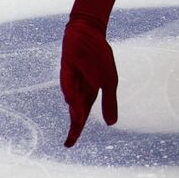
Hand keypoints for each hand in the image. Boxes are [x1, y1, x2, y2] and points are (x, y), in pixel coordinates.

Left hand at [60, 18, 118, 146]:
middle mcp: (78, 89)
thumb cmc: (99, 56)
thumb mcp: (109, 81)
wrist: (89, 32)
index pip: (81, 115)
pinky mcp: (67, 66)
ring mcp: (71, 78)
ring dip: (75, 109)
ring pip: (73, 98)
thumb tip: (111, 124)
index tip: (69, 144)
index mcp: (89, 94)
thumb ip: (110, 102)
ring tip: (77, 122)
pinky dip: (70, 90)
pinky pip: (68, 80)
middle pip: (75, 111)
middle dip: (74, 126)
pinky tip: (72, 99)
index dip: (76, 130)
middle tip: (69, 142)